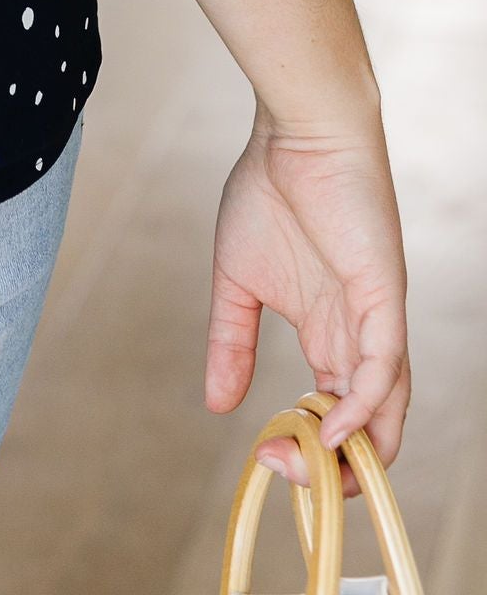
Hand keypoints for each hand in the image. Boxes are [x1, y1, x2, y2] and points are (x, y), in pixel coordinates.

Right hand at [206, 115, 409, 488]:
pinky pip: (385, 369)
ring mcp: (375, 322)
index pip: (334, 418)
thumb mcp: (237, 279)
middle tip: (282, 470)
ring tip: (309, 466)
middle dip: (331, 470)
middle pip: (367, 432)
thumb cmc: (270, 190)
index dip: (307, 451)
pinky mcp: (385, 300)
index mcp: (328, 334)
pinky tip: (333, 428)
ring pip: (387, 414)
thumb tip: (216, 404)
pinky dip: (364, 408)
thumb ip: (231, 342)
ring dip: (352, 453)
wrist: (295, 132)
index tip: (264, 455)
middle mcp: (358, 338)